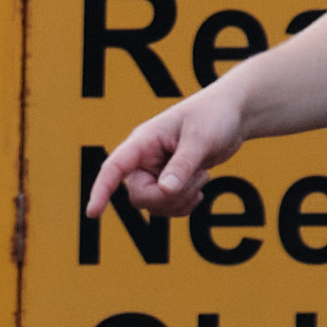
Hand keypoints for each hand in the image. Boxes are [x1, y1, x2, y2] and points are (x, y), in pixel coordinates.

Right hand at [87, 83, 250, 224]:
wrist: (233, 113)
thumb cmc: (214, 115)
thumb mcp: (200, 139)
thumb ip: (182, 166)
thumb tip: (165, 191)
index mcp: (144, 141)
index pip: (114, 167)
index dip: (101, 190)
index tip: (92, 213)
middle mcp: (145, 158)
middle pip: (139, 196)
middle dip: (168, 197)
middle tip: (198, 178)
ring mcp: (157, 172)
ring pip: (155, 206)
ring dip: (181, 200)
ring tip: (202, 176)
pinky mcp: (171, 182)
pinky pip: (168, 207)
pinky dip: (185, 204)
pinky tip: (200, 185)